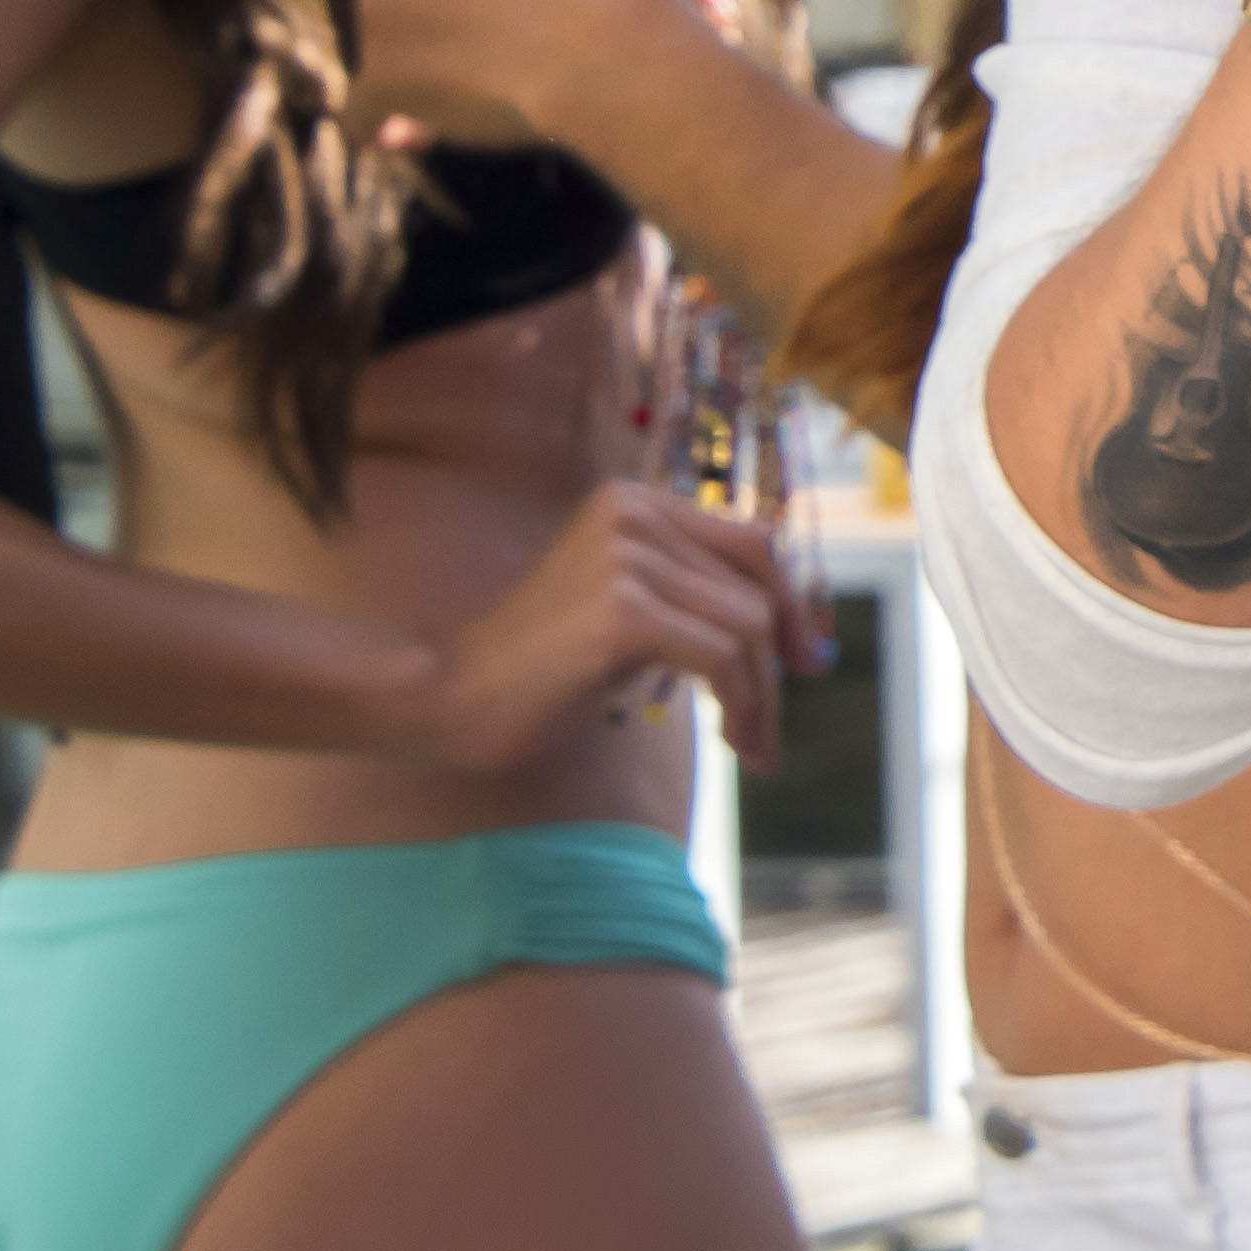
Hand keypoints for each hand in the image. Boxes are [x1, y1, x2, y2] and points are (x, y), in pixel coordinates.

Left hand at [354, 0, 722, 156]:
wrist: (607, 46)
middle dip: (423, 8)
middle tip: (482, 42)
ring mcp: (376, 4)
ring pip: (383, 42)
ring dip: (415, 65)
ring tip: (478, 93)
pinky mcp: (377, 73)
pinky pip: (365, 110)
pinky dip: (384, 124)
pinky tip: (402, 139)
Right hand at [393, 474, 803, 775]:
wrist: (446, 700)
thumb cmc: (537, 671)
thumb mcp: (628, 614)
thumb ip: (694, 600)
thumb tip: (796, 636)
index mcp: (634, 503)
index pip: (751, 542)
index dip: (788, 606)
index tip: (805, 664)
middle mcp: (633, 513)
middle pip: (756, 587)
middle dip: (776, 667)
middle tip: (770, 732)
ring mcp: (625, 556)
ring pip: (746, 628)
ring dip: (760, 698)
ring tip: (751, 747)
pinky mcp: (622, 610)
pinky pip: (720, 658)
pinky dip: (739, 705)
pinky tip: (731, 741)